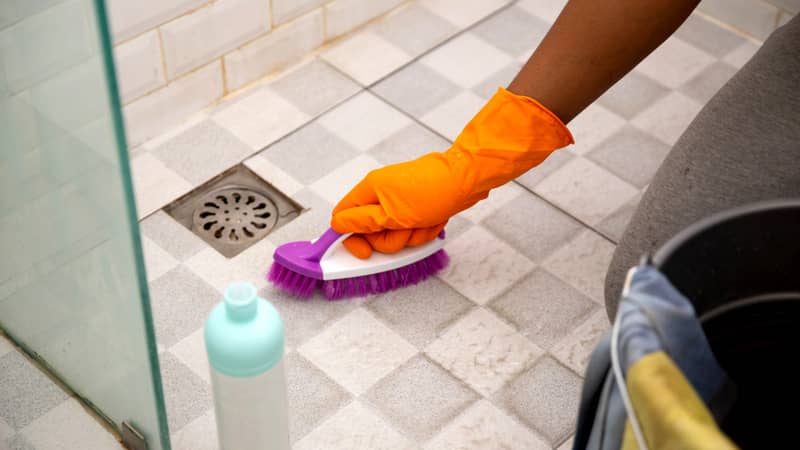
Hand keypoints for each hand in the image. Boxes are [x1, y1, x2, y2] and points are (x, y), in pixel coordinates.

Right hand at [331, 153, 488, 257]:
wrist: (466, 180)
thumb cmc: (433, 191)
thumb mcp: (391, 215)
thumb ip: (361, 223)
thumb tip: (338, 225)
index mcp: (369, 189)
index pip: (342, 217)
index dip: (350, 238)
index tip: (364, 253)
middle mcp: (381, 193)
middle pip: (371, 231)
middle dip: (390, 239)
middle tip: (404, 230)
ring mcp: (399, 200)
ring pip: (394, 234)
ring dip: (410, 236)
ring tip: (423, 223)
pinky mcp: (415, 207)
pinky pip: (411, 229)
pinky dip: (423, 231)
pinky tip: (433, 221)